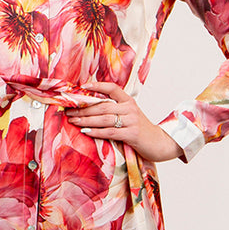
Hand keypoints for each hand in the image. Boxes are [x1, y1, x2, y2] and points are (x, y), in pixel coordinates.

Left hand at [65, 80, 182, 162]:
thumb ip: (116, 110)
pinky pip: (110, 132)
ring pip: (104, 119)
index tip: (82, 86)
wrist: (160, 143)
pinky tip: (85, 131)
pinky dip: (96, 132)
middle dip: (83, 108)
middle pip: (102, 106)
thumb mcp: (130, 116)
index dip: (97, 86)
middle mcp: (130, 108)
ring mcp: (131, 121)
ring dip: (86, 120)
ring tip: (73, 120)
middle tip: (68, 110)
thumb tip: (91, 109)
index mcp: (129, 101)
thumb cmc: (141, 130)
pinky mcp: (132, 134)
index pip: (112, 88)